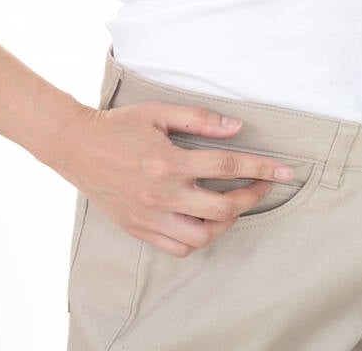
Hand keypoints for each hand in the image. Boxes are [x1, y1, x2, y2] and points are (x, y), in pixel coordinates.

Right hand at [51, 101, 294, 257]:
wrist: (77, 148)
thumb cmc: (120, 127)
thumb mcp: (160, 113)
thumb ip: (200, 119)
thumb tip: (237, 128)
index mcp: (169, 162)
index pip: (229, 167)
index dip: (263, 169)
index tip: (285, 172)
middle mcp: (162, 194)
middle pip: (224, 208)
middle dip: (253, 198)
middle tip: (262, 186)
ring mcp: (151, 216)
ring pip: (204, 235)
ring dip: (228, 222)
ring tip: (234, 206)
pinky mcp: (140, 229)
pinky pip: (180, 248)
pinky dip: (199, 238)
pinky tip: (204, 221)